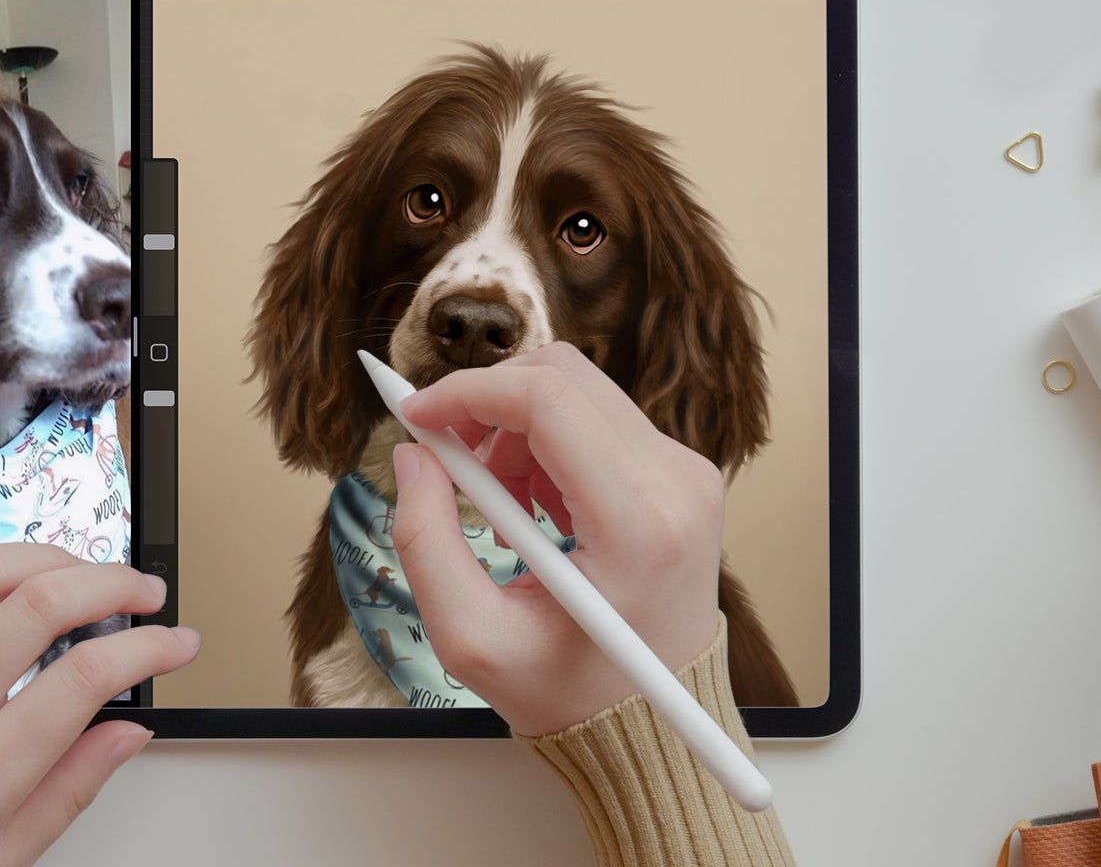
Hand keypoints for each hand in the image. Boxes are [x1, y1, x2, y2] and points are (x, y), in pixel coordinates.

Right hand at [392, 341, 722, 735]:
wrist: (652, 722)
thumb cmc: (571, 692)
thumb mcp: (473, 639)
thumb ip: (426, 541)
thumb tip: (413, 456)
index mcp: (637, 524)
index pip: (546, 400)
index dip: (466, 393)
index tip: (415, 416)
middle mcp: (676, 483)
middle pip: (563, 377)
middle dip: (486, 406)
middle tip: (446, 458)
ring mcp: (687, 474)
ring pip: (578, 393)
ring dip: (515, 433)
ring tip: (500, 512)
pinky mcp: (681, 474)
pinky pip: (599, 421)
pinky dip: (547, 448)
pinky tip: (536, 511)